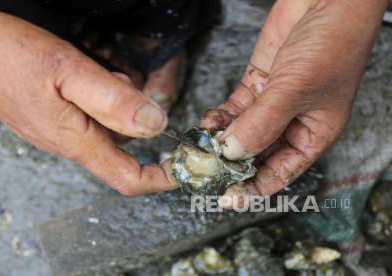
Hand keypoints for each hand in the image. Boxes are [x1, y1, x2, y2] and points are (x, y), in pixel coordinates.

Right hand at [0, 3, 176, 194]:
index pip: (126, 177)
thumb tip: (156, 125)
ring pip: (103, 130)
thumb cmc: (2, 54)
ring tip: (103, 72)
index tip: (184, 166)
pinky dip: (100, 99)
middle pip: (119, 150)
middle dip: (139, 125)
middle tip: (133, 87)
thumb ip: (112, 100)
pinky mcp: (45, 115)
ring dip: (117, 106)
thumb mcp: (67, 70)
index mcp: (73, 139)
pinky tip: (87, 74)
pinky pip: (85, 116)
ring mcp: (53, 129)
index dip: (159, 178)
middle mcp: (64, 142)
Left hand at [200, 0, 386, 206]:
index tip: (227, 198)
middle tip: (201, 172)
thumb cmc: (332, 44)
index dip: (254, 188)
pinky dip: (219, 117)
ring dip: (219, 141)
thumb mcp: (296, 90)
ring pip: (241, 132)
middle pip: (256, 154)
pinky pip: (234, 108)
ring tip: (197, 149)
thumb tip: (232, 153)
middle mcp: (292, 123)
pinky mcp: (257, 83)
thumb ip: (262, 124)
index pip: (280, 173)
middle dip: (229, 165)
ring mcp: (272, 103)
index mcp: (313, 134)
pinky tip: (206, 123)